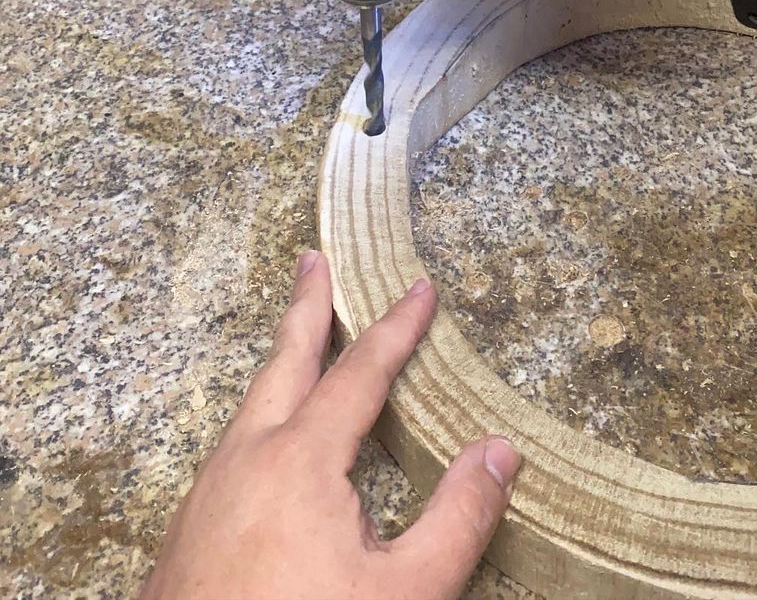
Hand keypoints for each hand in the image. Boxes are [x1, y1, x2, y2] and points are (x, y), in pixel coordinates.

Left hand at [140, 253, 519, 599]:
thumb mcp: (405, 595)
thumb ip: (457, 519)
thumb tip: (500, 452)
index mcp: (299, 461)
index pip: (360, 372)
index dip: (397, 327)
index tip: (421, 289)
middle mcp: (246, 459)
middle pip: (283, 362)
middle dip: (305, 306)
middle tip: (313, 260)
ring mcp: (208, 494)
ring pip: (250, 404)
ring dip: (279, 361)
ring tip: (297, 339)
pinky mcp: (188, 531)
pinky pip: (231, 446)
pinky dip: (258, 413)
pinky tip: (267, 441)